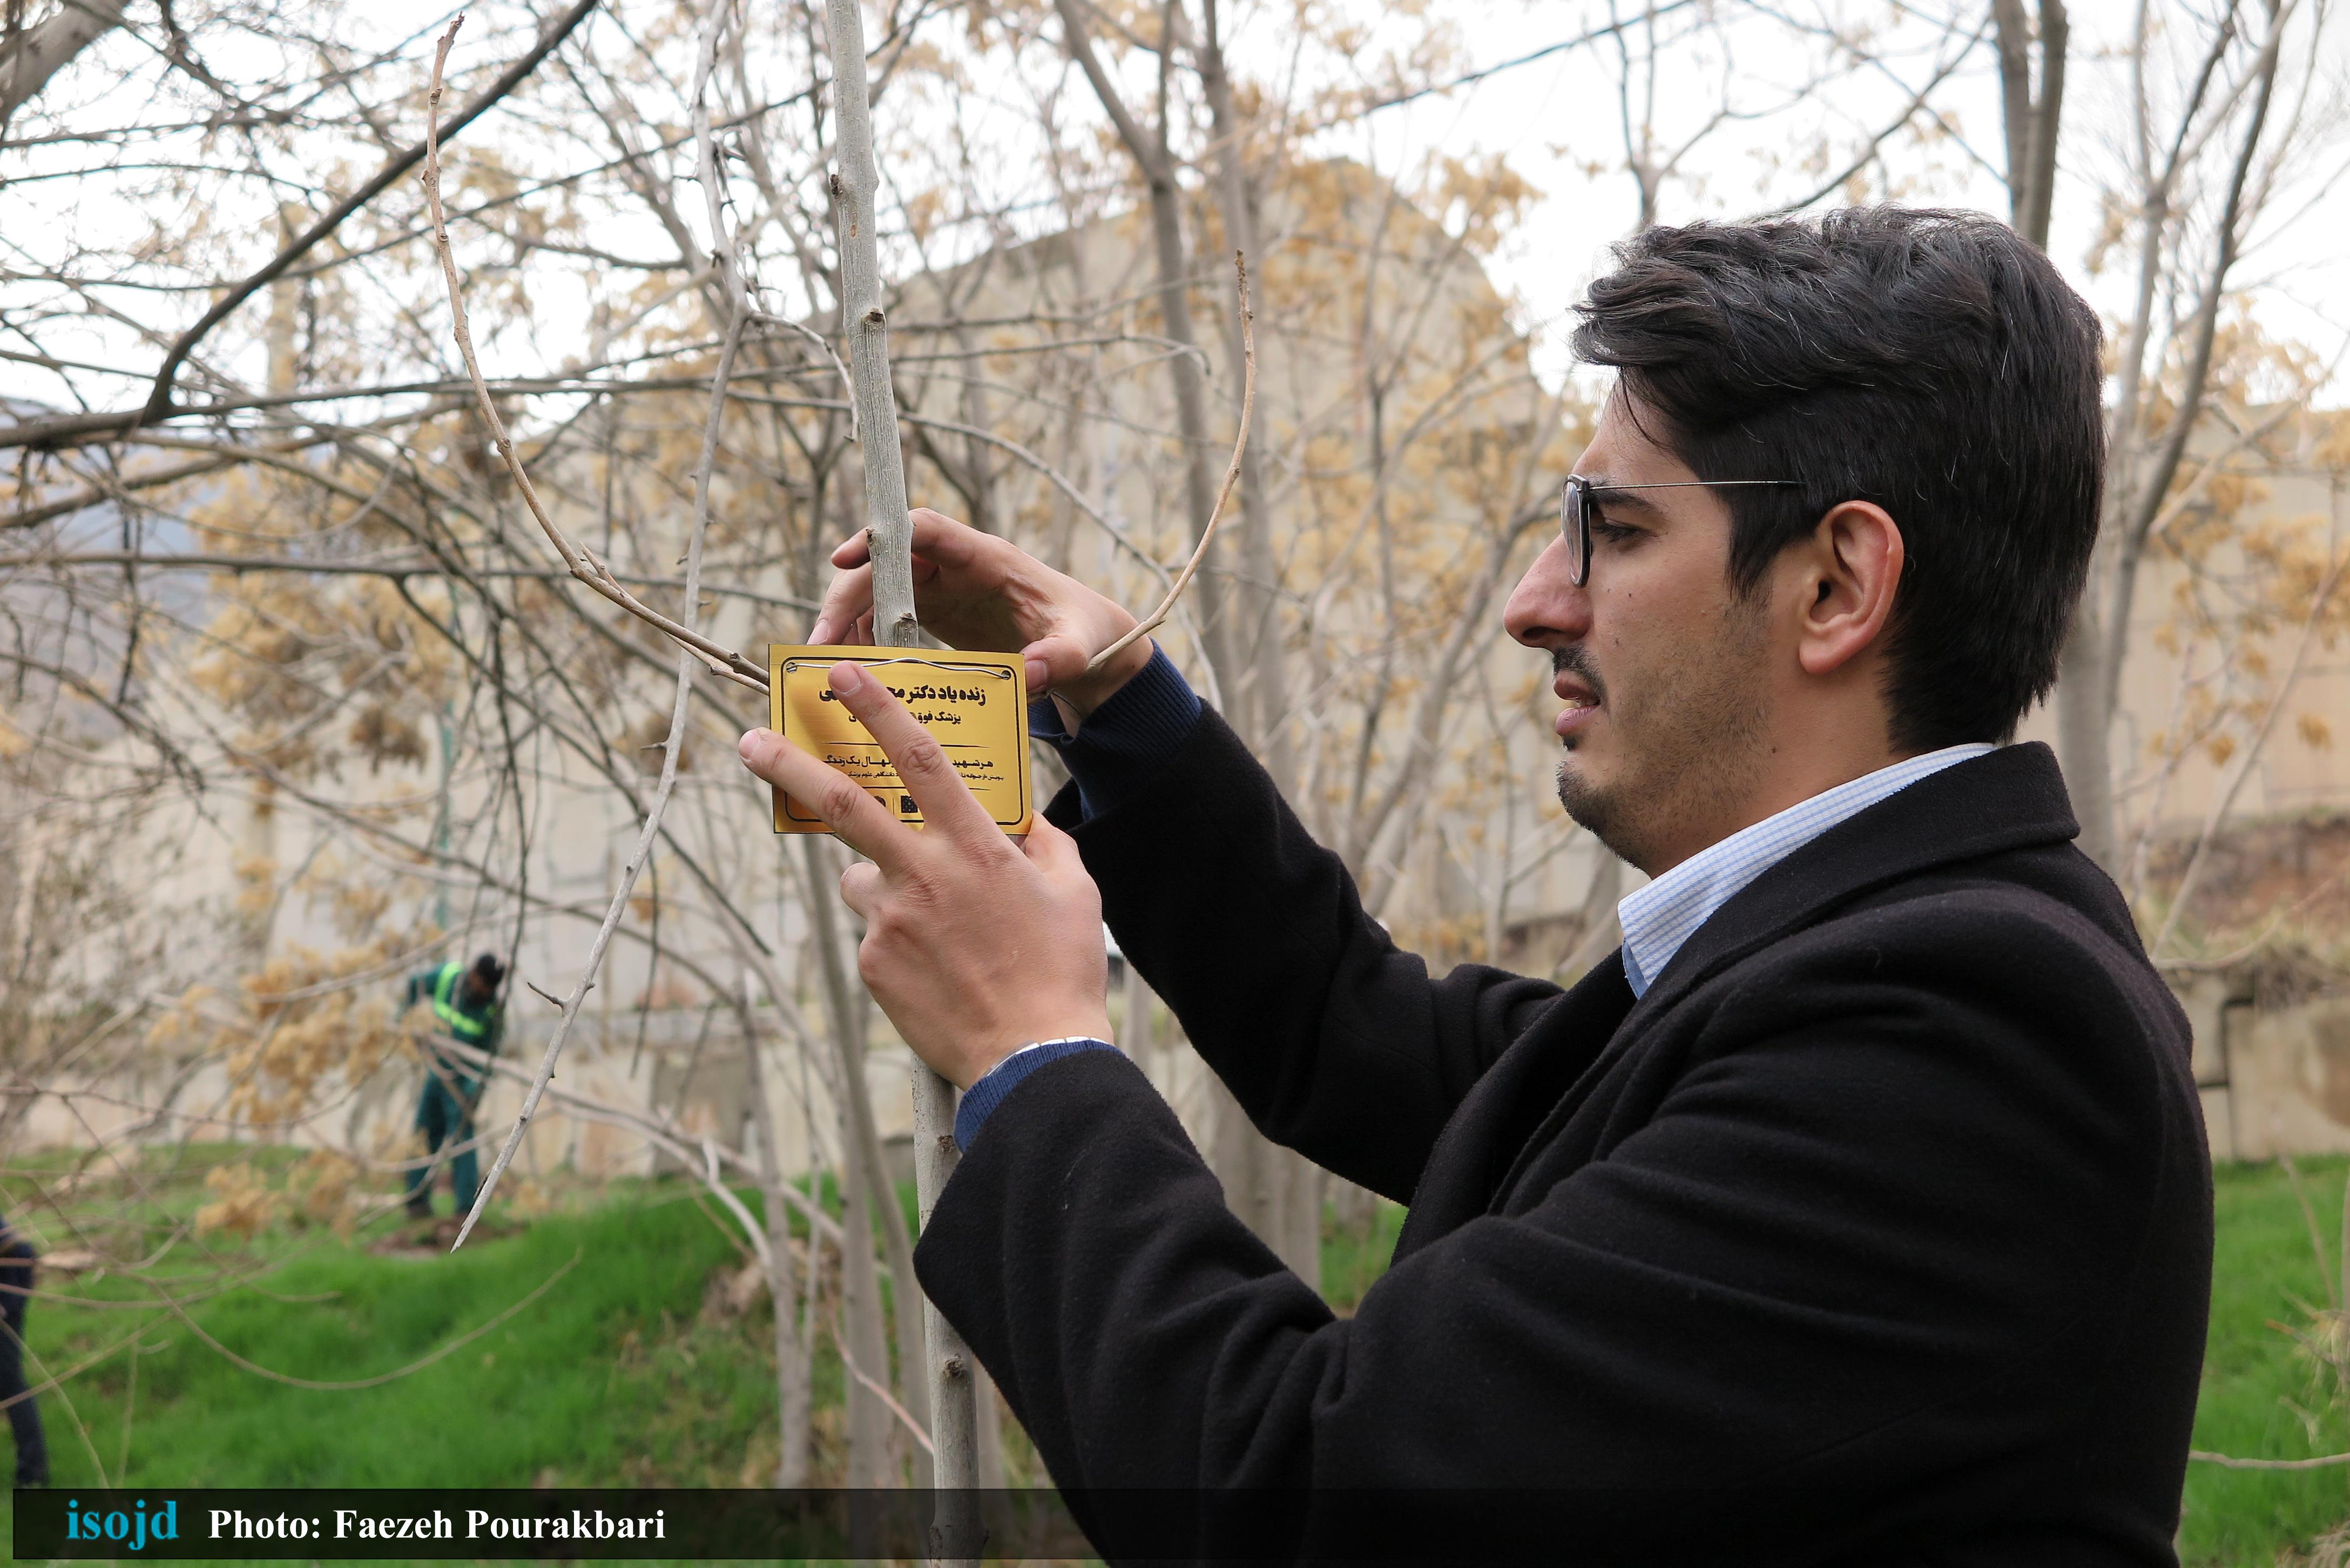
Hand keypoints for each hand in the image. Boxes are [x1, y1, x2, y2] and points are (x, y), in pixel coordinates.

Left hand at [737, 661, 1113, 1089]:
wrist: (1034, 1058)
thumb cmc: (1059, 970)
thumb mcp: (1072, 889)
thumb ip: (1040, 841)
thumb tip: (1019, 818)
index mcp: (974, 847)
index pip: (919, 759)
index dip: (878, 710)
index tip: (841, 675)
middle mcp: (922, 874)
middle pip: (843, 803)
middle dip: (790, 765)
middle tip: (750, 740)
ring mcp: (889, 920)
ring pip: (862, 877)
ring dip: (882, 881)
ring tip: (936, 927)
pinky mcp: (872, 963)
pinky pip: (874, 930)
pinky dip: (897, 935)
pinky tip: (937, 967)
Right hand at [807, 507, 1154, 720]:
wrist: (1082, 643)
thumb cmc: (1082, 632)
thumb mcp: (1080, 646)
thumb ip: (1059, 658)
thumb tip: (1032, 674)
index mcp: (986, 557)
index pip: (926, 530)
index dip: (883, 537)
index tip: (843, 557)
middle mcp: (954, 565)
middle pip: (886, 565)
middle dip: (847, 597)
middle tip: (820, 643)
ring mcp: (939, 587)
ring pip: (877, 592)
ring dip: (848, 623)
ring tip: (827, 665)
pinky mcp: (932, 611)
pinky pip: (885, 618)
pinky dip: (865, 641)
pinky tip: (857, 672)